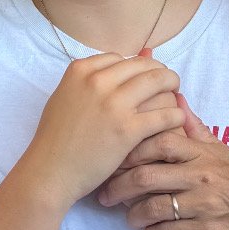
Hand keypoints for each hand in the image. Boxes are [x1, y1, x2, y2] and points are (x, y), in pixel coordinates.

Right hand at [26, 53, 184, 211]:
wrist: (50, 171)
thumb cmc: (56, 138)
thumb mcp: (66, 97)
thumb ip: (91, 80)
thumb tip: (121, 67)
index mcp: (80, 70)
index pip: (121, 58)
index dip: (137, 67)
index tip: (144, 77)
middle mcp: (97, 81)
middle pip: (143, 66)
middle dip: (160, 71)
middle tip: (169, 82)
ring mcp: (113, 104)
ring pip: (158, 82)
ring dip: (172, 86)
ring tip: (176, 95)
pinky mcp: (128, 129)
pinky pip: (164, 114)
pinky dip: (175, 114)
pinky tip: (178, 119)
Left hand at [97, 95, 228, 229]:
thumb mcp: (222, 149)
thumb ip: (194, 127)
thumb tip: (175, 98)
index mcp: (202, 152)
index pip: (158, 142)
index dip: (130, 150)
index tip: (112, 158)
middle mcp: (202, 175)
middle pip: (148, 176)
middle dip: (119, 186)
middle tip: (104, 194)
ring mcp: (206, 205)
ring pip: (155, 208)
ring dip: (133, 215)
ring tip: (127, 217)